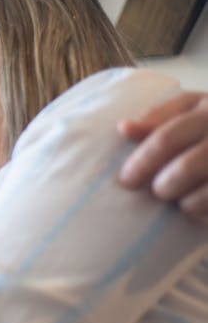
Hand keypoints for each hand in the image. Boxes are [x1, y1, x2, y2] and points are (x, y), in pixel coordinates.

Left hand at [119, 91, 207, 223]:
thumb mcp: (195, 107)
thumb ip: (161, 116)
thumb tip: (123, 128)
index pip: (165, 140)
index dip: (142, 162)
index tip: (126, 180)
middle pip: (185, 169)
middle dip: (164, 186)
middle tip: (160, 191)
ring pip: (204, 195)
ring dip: (187, 203)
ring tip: (184, 200)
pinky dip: (206, 216)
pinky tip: (203, 212)